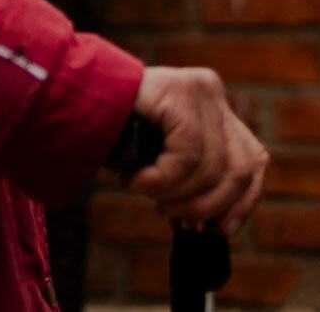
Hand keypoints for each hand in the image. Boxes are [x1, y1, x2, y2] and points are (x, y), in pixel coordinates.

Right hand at [122, 66, 267, 237]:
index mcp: (214, 106)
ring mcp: (198, 89)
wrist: (66, 91)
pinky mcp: (178, 91)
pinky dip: (161, 179)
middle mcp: (212, 92)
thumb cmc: (110, 129)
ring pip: (211, 167)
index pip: (253, 160)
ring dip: (174, 193)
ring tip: (143, 191)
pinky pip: (186, 155)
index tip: (220, 231)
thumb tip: (215, 225)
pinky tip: (134, 180)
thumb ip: (190, 175)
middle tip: (169, 215)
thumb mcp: (160, 154)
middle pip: (239, 168)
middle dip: (206, 205)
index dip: (243, 202)